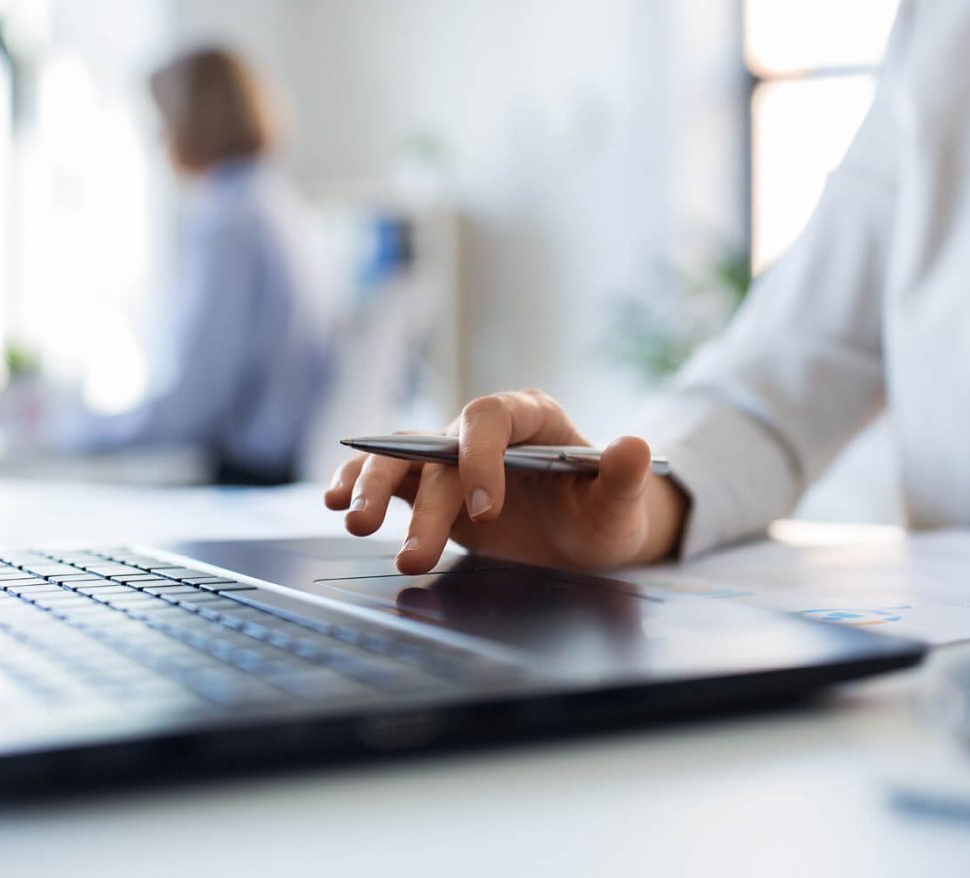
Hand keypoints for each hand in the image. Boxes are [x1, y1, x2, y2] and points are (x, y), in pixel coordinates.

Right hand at [323, 389, 687, 573]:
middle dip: (422, 499)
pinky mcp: (429, 487)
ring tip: (355, 525)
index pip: (490, 419)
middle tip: (415, 552)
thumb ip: (623, 476)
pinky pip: (387, 477)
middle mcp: (483, 431)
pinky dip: (357, 485)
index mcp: (531, 417)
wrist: (585, 539)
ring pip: (400, 457)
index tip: (485, 510)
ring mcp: (451, 458)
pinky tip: (336, 503)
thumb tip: (634, 445)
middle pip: (438, 447)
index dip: (479, 457)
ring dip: (374, 488)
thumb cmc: (603, 514)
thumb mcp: (620, 504)